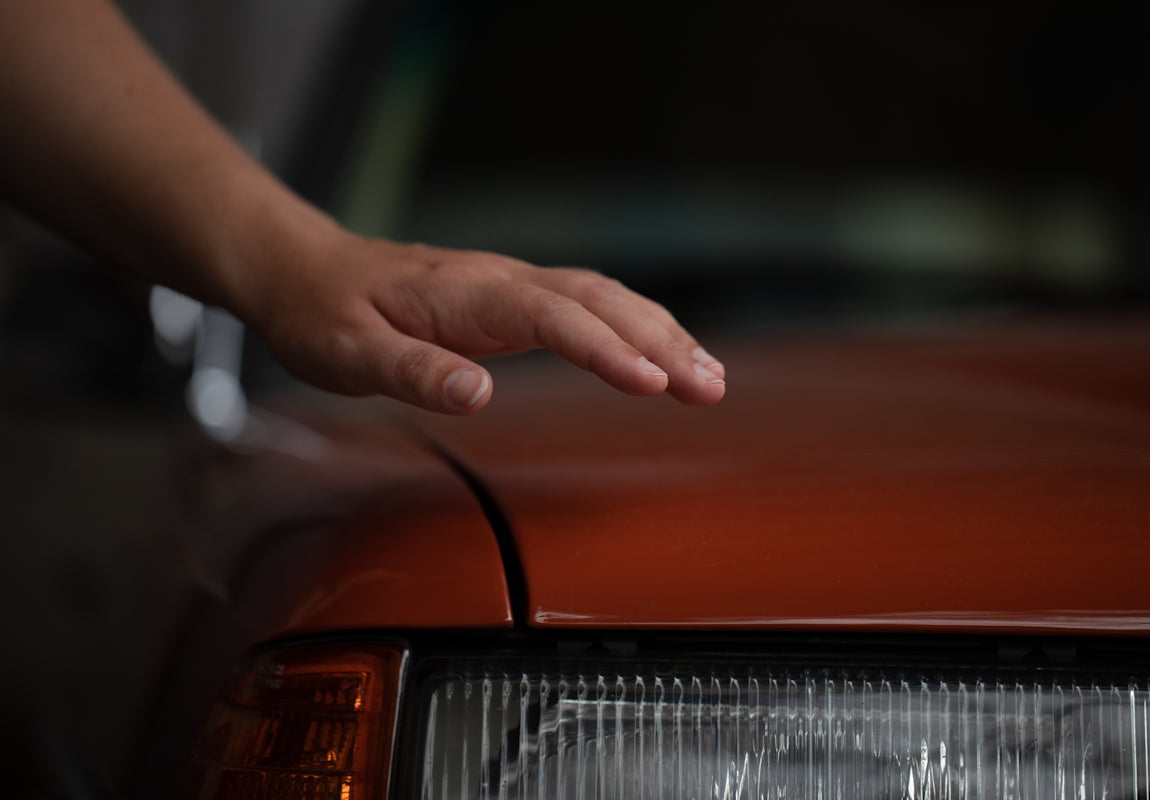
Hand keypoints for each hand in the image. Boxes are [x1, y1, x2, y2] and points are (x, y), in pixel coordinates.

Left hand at [242, 231, 725, 414]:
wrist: (306, 270)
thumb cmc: (325, 315)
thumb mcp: (348, 354)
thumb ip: (413, 372)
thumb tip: (479, 395)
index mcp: (466, 294)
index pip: (552, 315)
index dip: (606, 347)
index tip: (653, 381)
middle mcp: (502, 281)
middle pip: (599, 300)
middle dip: (661, 341)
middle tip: (709, 388)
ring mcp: (513, 285)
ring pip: (605, 297)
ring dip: (661, 333)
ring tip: (709, 376)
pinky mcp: (515, 298)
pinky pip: (590, 304)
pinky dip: (636, 326)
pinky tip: (662, 352)